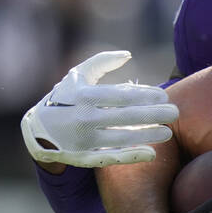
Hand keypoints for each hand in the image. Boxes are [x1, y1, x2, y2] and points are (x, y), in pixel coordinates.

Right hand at [21, 51, 179, 167]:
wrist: (36, 131)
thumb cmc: (64, 98)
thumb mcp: (77, 76)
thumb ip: (102, 62)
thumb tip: (128, 54)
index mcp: (84, 96)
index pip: (120, 96)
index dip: (144, 95)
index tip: (164, 96)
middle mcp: (84, 118)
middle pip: (125, 116)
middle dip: (153, 114)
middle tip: (175, 112)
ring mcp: (84, 140)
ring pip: (122, 138)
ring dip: (147, 135)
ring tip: (168, 132)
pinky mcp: (84, 158)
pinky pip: (112, 158)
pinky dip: (132, 156)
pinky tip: (152, 153)